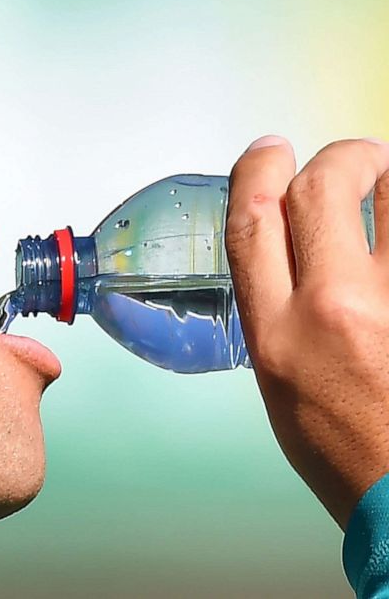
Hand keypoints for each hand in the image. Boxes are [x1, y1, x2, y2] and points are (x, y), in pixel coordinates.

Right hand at [226, 135, 388, 528]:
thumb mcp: (280, 388)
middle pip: (322, 189)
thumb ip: (279, 316)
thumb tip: (294, 255)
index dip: (257, 170)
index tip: (268, 152)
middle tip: (355, 160)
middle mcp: (335, 312)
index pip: (253, 223)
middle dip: (338, 158)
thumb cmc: (349, 457)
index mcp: (278, 338)